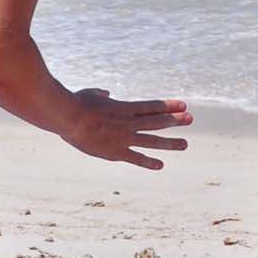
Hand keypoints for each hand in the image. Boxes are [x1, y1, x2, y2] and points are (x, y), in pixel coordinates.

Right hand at [67, 88, 190, 169]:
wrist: (67, 116)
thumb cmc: (74, 102)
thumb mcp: (90, 94)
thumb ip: (101, 93)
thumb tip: (107, 92)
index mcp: (124, 107)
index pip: (152, 106)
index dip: (169, 106)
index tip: (183, 105)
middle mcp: (129, 122)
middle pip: (157, 122)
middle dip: (175, 120)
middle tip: (190, 119)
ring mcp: (124, 138)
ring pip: (152, 140)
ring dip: (170, 143)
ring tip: (184, 144)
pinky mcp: (115, 152)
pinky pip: (136, 158)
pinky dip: (148, 162)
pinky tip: (161, 165)